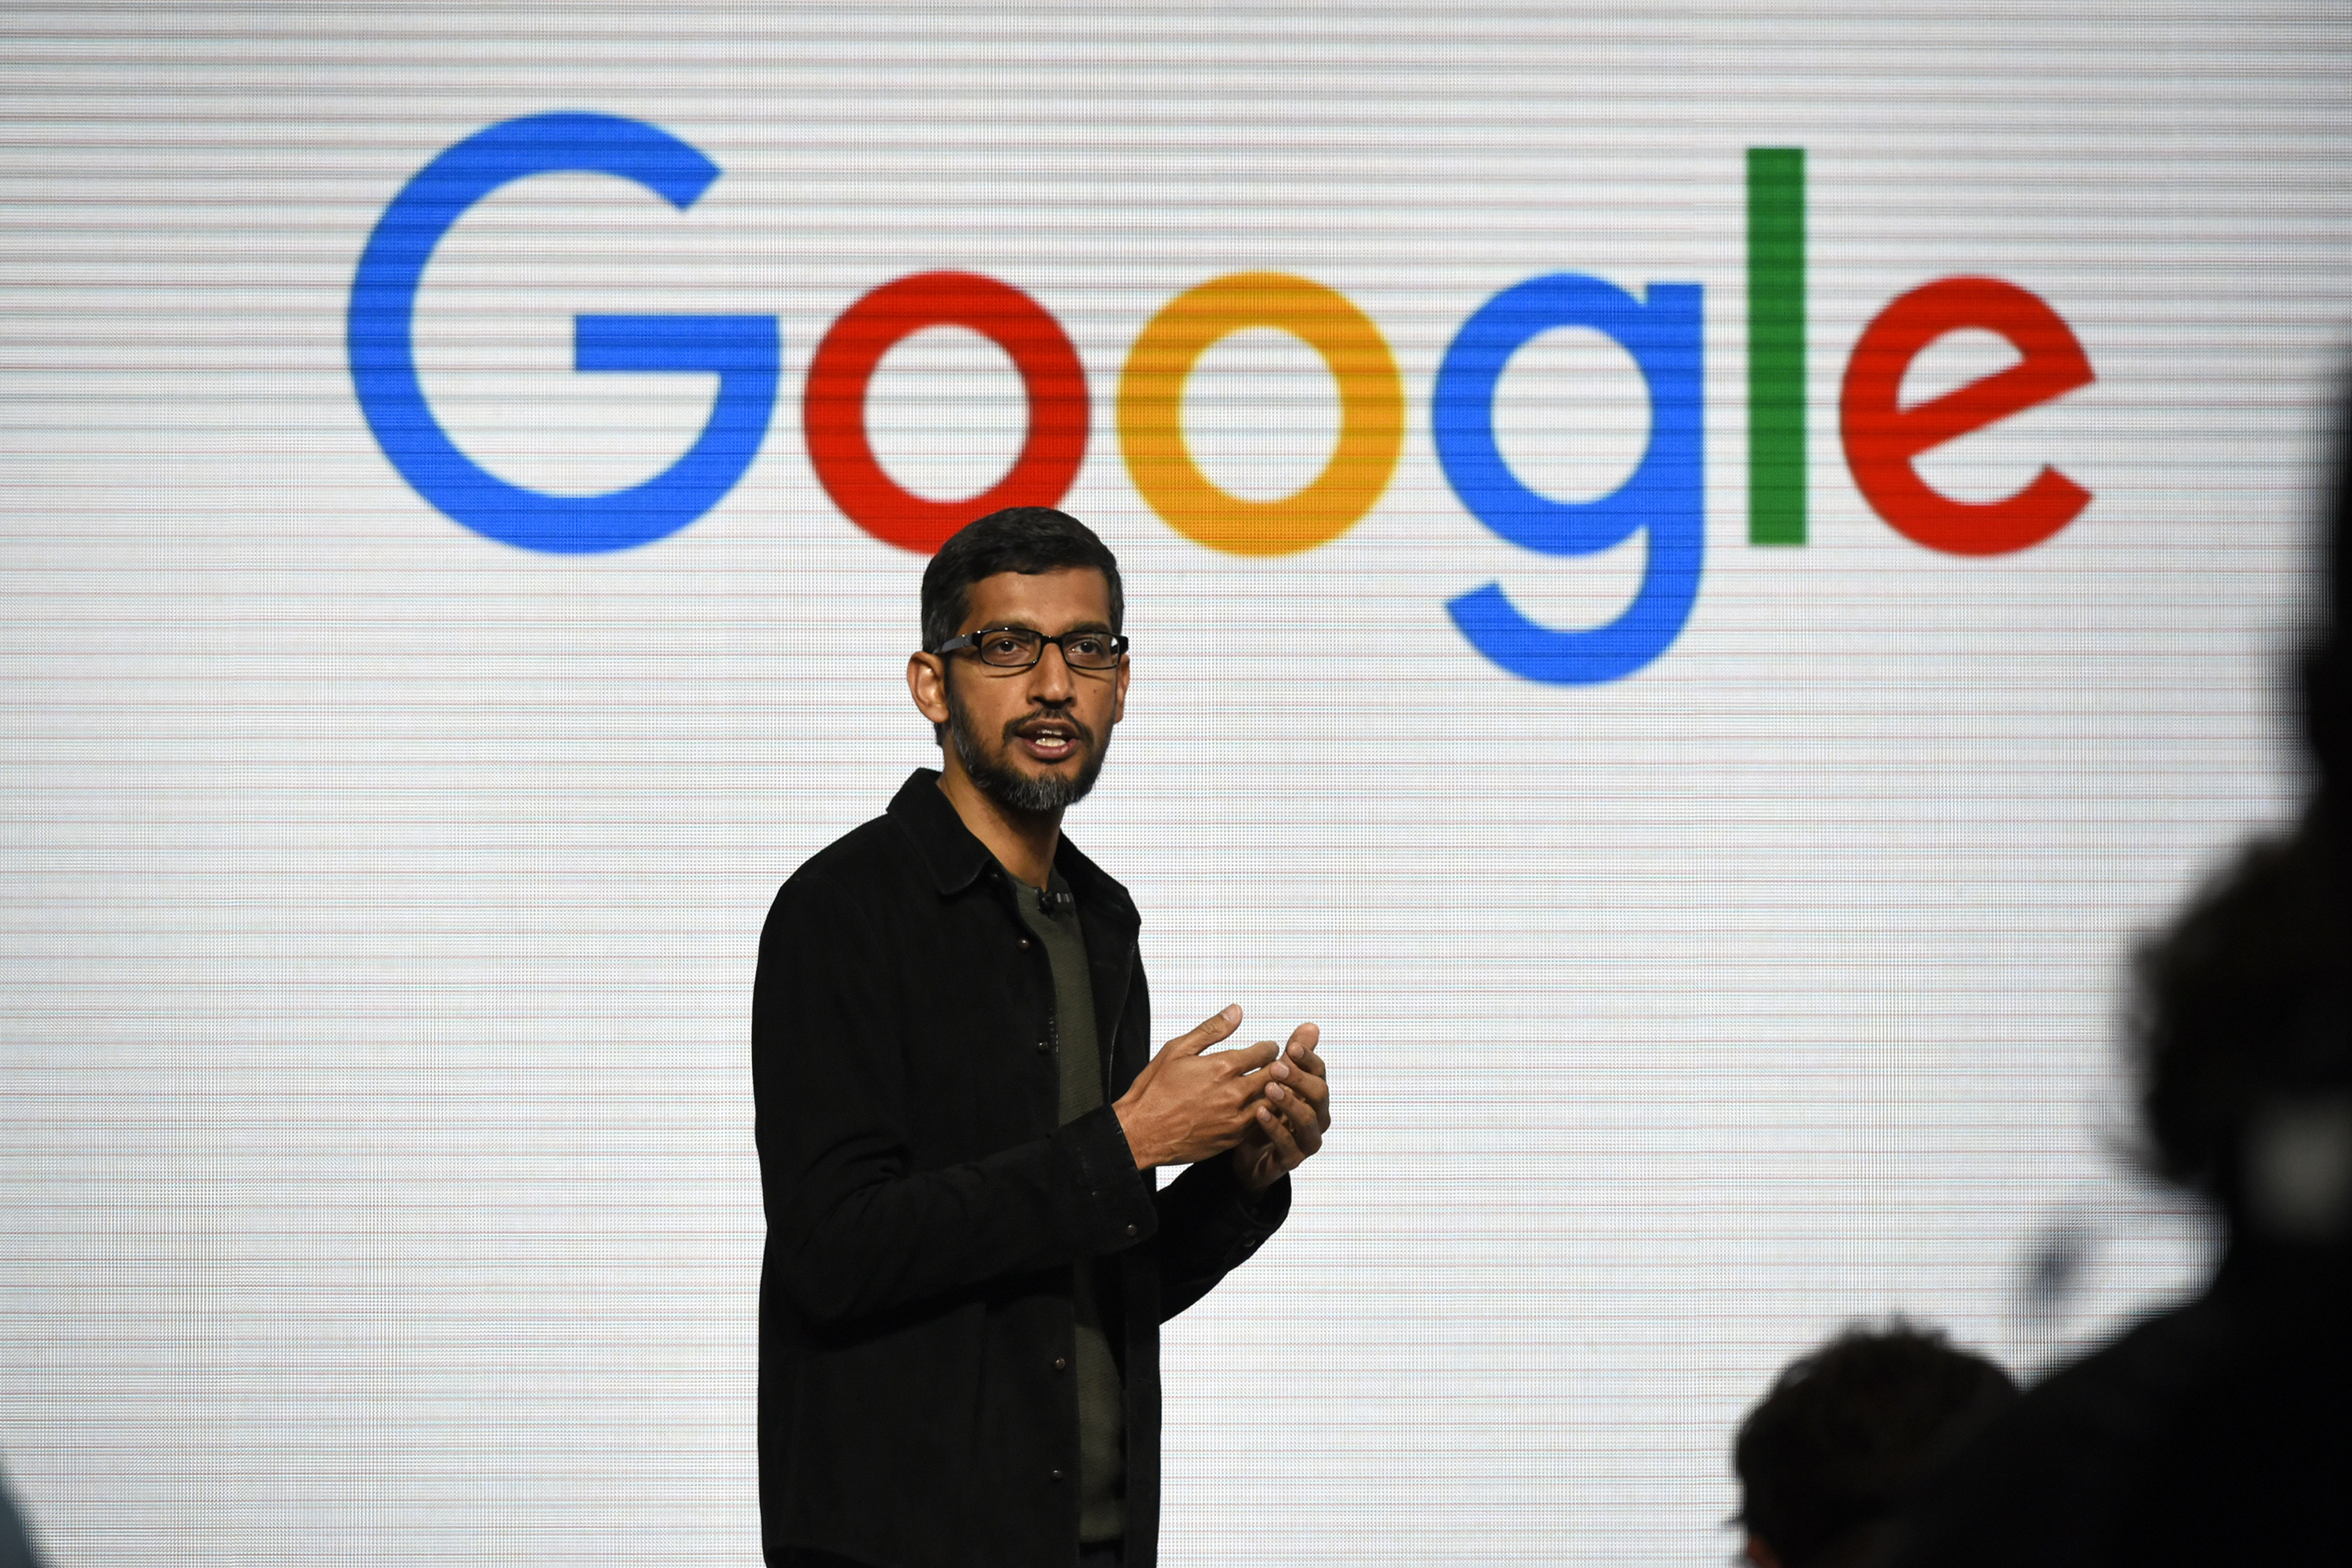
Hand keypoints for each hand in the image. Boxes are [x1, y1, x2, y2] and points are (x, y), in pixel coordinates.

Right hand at [1113, 1005, 1279, 1169]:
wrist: (1141, 1133)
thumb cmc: (1154, 1091)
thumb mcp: (1177, 1050)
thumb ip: (1211, 1030)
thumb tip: (1236, 1012)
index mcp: (1222, 1067)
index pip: (1265, 1052)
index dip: (1269, 1048)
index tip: (1267, 1049)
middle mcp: (1233, 1094)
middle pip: (1275, 1077)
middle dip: (1277, 1068)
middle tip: (1275, 1066)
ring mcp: (1235, 1119)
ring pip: (1273, 1102)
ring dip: (1274, 1093)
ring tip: (1270, 1088)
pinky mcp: (1232, 1139)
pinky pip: (1261, 1125)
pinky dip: (1264, 1115)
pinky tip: (1257, 1109)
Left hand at [1231, 1022, 1327, 1193]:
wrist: (1249, 1156)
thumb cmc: (1265, 1112)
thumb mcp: (1275, 1083)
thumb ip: (1292, 1058)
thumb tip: (1311, 1026)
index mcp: (1314, 1095)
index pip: (1319, 1072)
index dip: (1307, 1058)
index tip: (1290, 1046)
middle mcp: (1317, 1117)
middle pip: (1319, 1094)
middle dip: (1299, 1079)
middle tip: (1277, 1067)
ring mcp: (1306, 1140)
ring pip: (1307, 1121)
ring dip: (1289, 1103)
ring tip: (1268, 1088)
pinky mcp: (1291, 1160)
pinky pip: (1287, 1145)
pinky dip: (1274, 1128)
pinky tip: (1258, 1113)